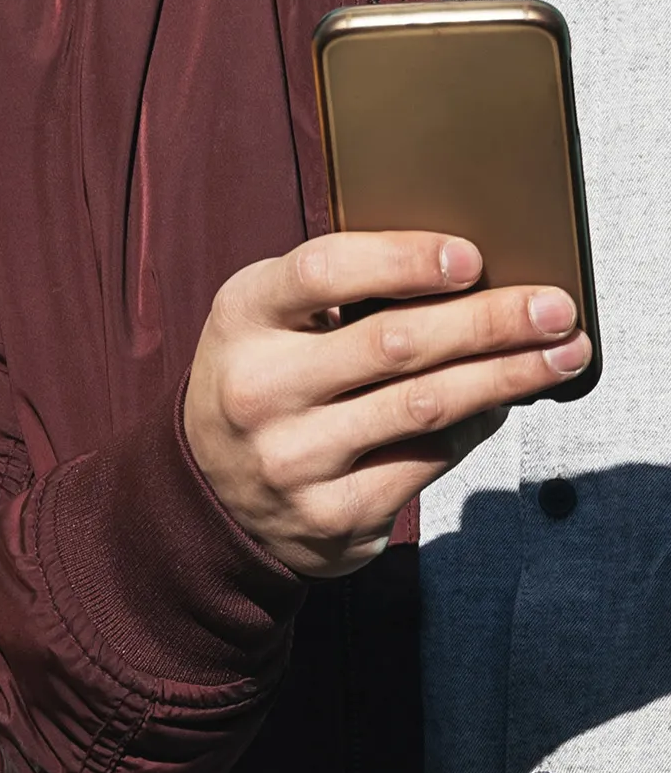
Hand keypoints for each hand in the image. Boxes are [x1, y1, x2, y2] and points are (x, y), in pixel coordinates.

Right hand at [184, 231, 589, 578]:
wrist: (211, 492)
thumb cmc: (266, 381)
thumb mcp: (270, 322)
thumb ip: (341, 293)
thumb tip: (473, 277)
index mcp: (240, 321)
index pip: (321, 274)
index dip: (403, 259)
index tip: (470, 258)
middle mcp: (257, 391)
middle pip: (393, 344)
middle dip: (490, 322)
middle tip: (555, 308)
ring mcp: (292, 459)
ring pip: (423, 405)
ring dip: (507, 376)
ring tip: (561, 355)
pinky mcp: (330, 514)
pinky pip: (427, 461)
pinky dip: (475, 426)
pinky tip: (503, 404)